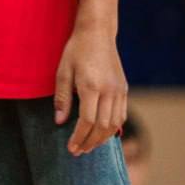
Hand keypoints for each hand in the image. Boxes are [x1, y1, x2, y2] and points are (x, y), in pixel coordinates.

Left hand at [54, 25, 126, 156]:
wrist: (97, 33)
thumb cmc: (76, 50)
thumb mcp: (63, 71)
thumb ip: (62, 98)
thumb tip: (59, 122)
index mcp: (92, 86)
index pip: (87, 121)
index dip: (79, 137)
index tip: (71, 147)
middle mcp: (109, 90)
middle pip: (102, 126)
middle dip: (90, 142)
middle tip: (79, 151)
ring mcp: (119, 90)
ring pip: (115, 124)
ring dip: (103, 139)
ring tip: (89, 145)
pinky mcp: (124, 89)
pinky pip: (122, 115)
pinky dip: (113, 128)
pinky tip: (103, 132)